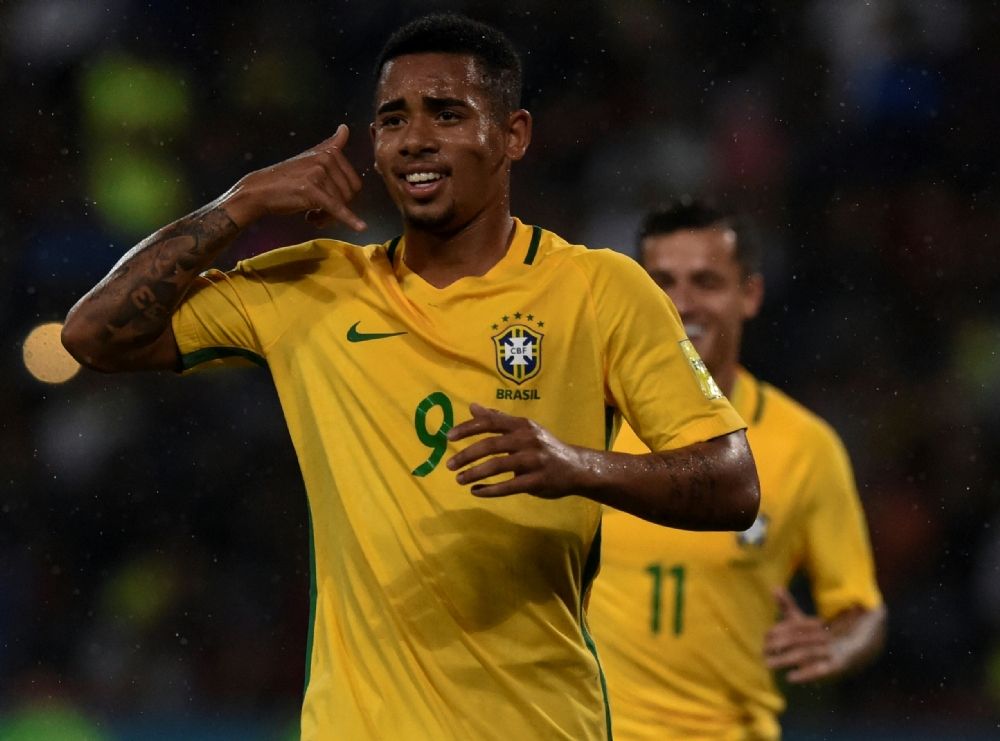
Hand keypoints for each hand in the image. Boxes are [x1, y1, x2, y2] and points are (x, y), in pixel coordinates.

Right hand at [222, 124, 366, 230]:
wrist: (261, 189)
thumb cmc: (288, 177)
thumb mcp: (311, 157)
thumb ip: (330, 145)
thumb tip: (345, 128)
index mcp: (330, 152)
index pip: (354, 183)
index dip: (344, 198)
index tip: (329, 201)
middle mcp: (326, 158)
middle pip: (350, 195)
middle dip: (337, 209)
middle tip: (317, 212)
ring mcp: (319, 172)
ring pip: (341, 205)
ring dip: (328, 216)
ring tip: (311, 215)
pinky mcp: (312, 189)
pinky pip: (336, 208)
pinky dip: (349, 220)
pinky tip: (360, 228)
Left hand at [445, 403, 585, 498]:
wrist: (576, 467)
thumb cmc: (545, 446)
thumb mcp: (524, 429)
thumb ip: (498, 418)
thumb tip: (472, 406)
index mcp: (521, 425)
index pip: (489, 422)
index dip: (467, 428)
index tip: (449, 438)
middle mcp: (527, 439)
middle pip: (490, 445)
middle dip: (466, 455)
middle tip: (450, 465)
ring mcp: (533, 460)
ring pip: (497, 466)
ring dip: (474, 474)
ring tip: (459, 480)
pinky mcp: (537, 480)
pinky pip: (509, 486)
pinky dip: (490, 490)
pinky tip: (476, 492)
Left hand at [764, 587, 843, 682]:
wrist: (863, 648)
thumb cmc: (825, 635)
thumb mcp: (807, 621)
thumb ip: (789, 607)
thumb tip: (775, 587)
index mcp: (816, 624)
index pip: (796, 624)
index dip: (779, 629)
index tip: (765, 636)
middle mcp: (825, 634)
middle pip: (798, 638)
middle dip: (779, 644)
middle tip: (763, 651)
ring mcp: (833, 650)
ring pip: (806, 653)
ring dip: (786, 659)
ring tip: (768, 664)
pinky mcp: (839, 666)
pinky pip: (821, 670)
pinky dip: (805, 674)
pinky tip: (790, 677)